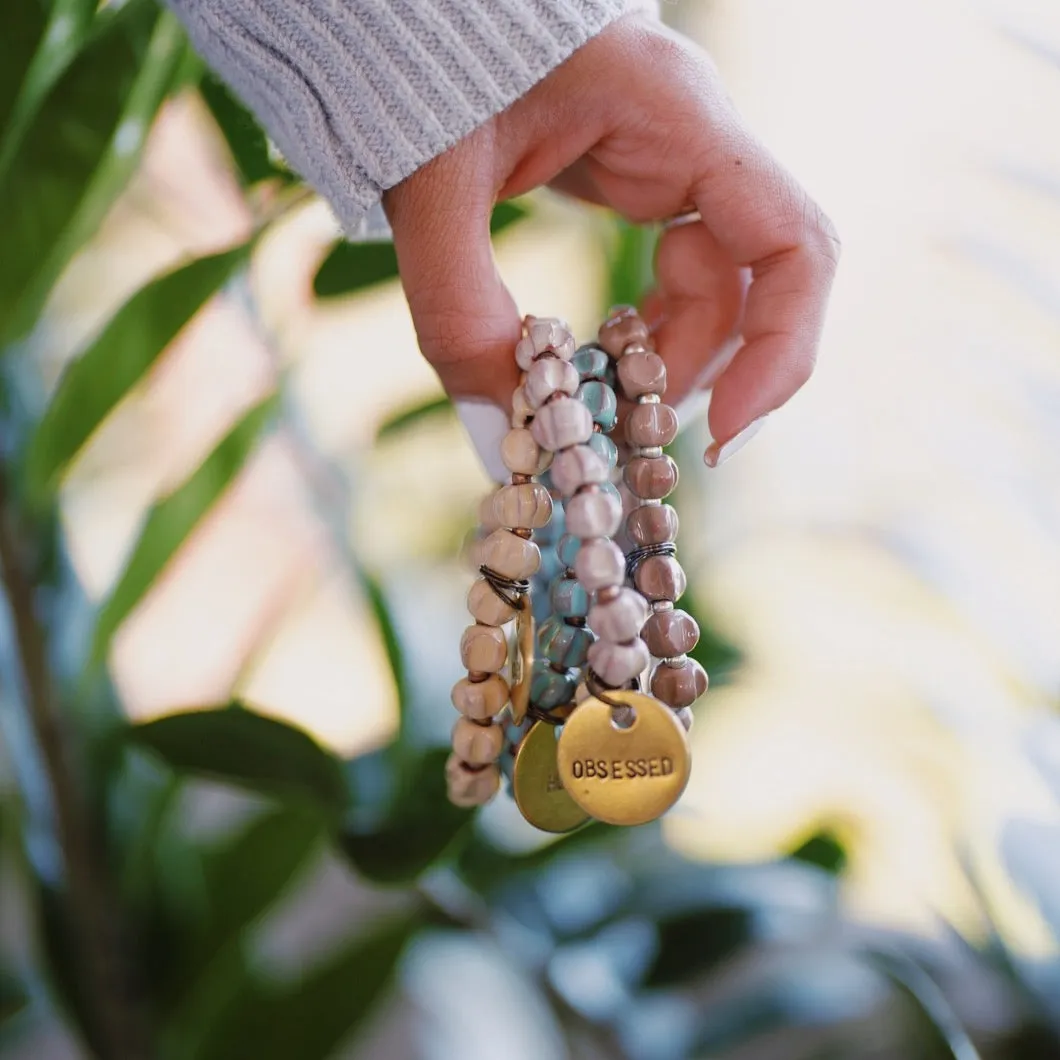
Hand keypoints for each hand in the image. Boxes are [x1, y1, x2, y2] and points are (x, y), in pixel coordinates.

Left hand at [383, 10, 838, 464]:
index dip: (782, 350)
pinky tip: (594, 359)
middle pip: (749, 282)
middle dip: (697, 368)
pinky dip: (642, 329)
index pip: (793, 244)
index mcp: (676, 119)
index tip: (724, 430)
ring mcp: (671, 159)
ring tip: (595, 405)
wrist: (414, 8)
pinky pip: (672, 270)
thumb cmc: (428, 62)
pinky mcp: (639, 176)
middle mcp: (694, 141)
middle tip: (630, 434)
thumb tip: (502, 427)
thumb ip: (457, 309)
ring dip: (663, 357)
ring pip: (711, 286)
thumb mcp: (432, 188)